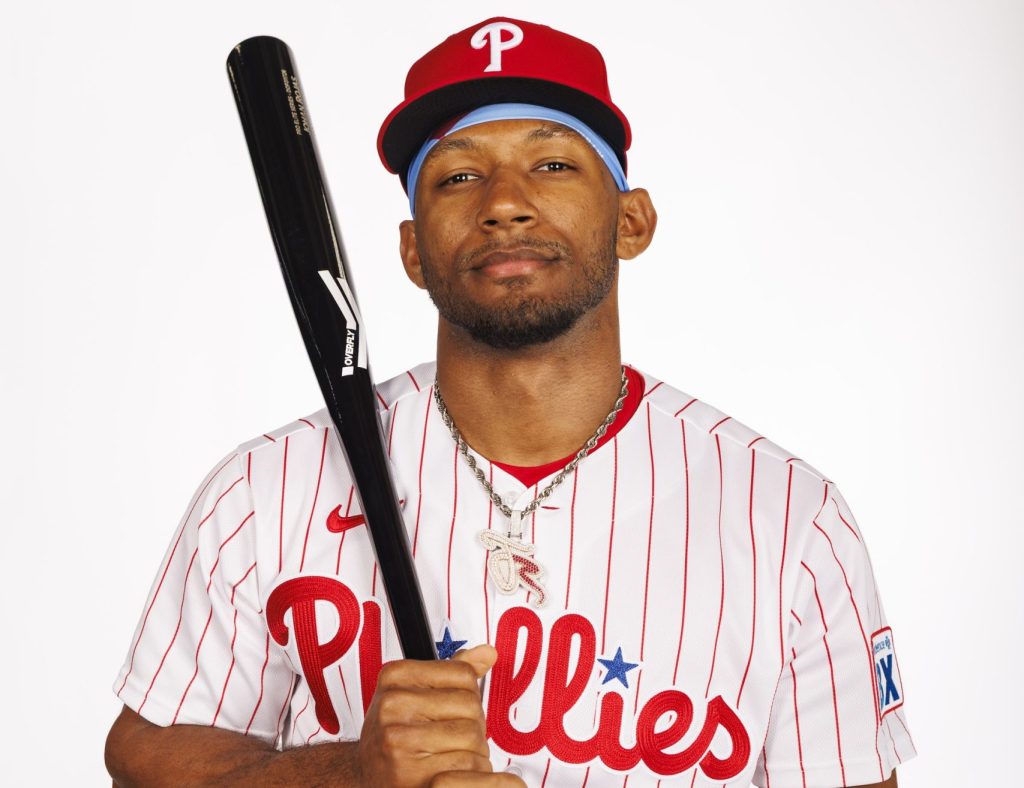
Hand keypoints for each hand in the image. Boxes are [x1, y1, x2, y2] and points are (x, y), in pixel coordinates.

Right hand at [356, 644, 524, 786]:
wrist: (366, 777)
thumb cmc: (395, 734)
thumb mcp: (414, 693)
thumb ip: (452, 672)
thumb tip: (487, 653)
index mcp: (395, 676)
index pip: (463, 673)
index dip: (468, 695)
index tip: (453, 709)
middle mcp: (392, 704)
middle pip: (470, 705)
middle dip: (474, 725)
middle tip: (455, 738)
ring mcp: (397, 737)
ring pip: (471, 736)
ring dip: (475, 751)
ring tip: (454, 754)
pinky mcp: (409, 771)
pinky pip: (465, 765)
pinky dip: (471, 772)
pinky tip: (453, 771)